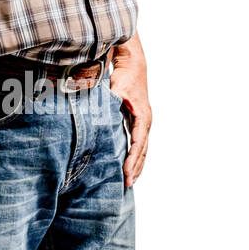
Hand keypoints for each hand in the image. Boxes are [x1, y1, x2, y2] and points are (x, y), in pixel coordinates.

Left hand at [110, 46, 151, 187]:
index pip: (138, 143)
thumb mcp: (117, 89)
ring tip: (131, 181)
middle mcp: (146, 121)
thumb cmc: (125, 76)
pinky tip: (131, 166)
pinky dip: (136, 156)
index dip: (132, 160)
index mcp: (142, 116)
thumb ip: (111, 103)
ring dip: (138, 165)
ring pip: (143, 149)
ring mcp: (144, 122)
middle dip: (136, 168)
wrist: (134, 65)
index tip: (126, 173)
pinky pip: (139, 143)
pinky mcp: (139, 121)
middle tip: (128, 184)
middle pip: (143, 150)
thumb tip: (102, 116)